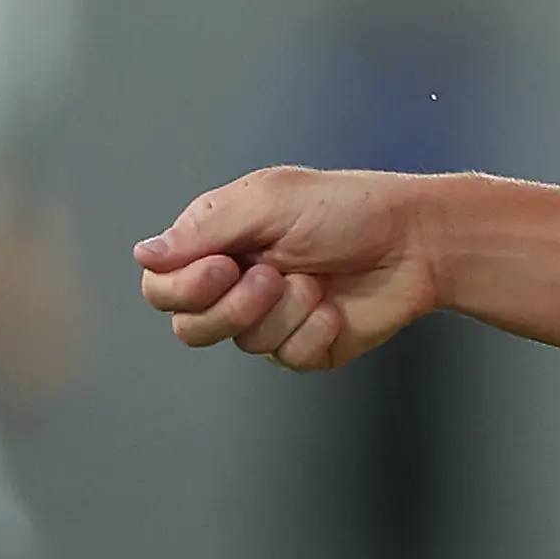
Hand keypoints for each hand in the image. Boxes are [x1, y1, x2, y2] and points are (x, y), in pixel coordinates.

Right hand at [133, 169, 443, 372]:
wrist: (416, 241)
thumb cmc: (349, 208)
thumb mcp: (272, 201)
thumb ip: (206, 227)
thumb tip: (144, 255)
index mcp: (219, 244)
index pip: (161, 285)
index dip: (182, 287)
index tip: (223, 266)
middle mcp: (237, 285)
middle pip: (190, 327)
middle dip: (233, 306)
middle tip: (275, 276)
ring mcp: (271, 320)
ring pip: (244, 343)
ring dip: (286, 310)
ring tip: (317, 281)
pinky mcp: (305, 348)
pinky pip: (288, 357)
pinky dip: (315, 330)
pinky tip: (335, 306)